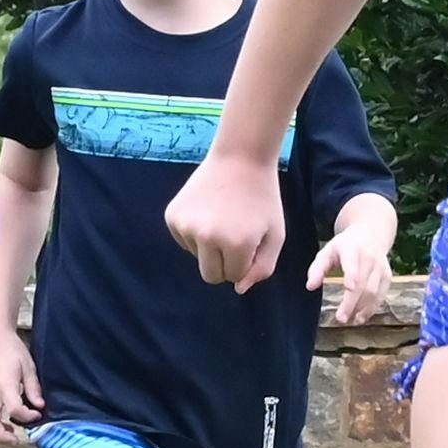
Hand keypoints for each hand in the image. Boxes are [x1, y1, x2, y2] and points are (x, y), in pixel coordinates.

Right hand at [0, 328, 44, 442]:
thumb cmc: (11, 349)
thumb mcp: (28, 366)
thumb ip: (33, 387)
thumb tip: (39, 406)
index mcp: (5, 384)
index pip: (15, 410)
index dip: (28, 416)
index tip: (37, 413)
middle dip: (2, 437)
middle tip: (16, 440)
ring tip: (11, 433)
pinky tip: (5, 419)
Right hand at [166, 154, 285, 293]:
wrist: (240, 158)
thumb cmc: (262, 199)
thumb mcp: (275, 235)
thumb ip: (263, 269)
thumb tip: (237, 288)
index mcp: (236, 244)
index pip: (233, 276)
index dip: (243, 262)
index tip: (249, 240)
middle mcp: (207, 237)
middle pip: (210, 275)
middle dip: (223, 264)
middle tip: (234, 237)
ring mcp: (186, 225)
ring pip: (196, 257)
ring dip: (209, 245)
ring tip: (222, 216)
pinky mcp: (172, 216)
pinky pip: (184, 241)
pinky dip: (195, 233)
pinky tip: (207, 210)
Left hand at [308, 222, 394, 324]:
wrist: (371, 234)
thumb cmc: (344, 246)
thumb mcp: (327, 251)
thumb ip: (317, 269)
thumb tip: (310, 286)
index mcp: (352, 249)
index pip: (353, 263)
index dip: (352, 275)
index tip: (348, 288)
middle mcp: (369, 257)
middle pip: (363, 283)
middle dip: (352, 302)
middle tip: (341, 318)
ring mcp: (380, 267)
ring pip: (374, 291)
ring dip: (363, 308)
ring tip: (352, 320)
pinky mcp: (387, 276)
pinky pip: (381, 295)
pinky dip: (373, 308)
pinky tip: (362, 317)